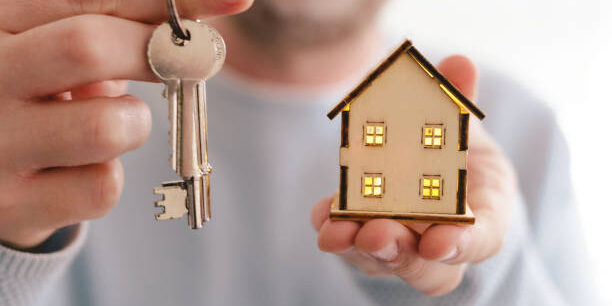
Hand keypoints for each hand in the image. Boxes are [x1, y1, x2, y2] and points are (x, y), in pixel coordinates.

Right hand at [0, 0, 252, 248]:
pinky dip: (109, 176)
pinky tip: (77, 169)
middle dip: (155, 55)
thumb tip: (218, 9)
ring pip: (109, 127)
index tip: (234, 0)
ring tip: (107, 122)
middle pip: (88, 47)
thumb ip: (122, 24)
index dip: (171, 1)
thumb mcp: (64, 48)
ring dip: (132, 124)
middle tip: (183, 65)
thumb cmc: (41, 94)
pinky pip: (102, 187)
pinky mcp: (14, 206)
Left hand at [311, 55, 517, 295]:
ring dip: (358, 245)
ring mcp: (402, 246)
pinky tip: (323, 216)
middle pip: (424, 265)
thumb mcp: (463, 127)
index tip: (438, 242)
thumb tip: (459, 63)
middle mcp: (440, 240)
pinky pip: (350, 244)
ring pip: (383, 261)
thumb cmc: (457, 155)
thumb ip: (459, 101)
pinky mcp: (366, 238)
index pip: (480, 241)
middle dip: (398, 250)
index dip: (461, 245)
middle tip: (375, 234)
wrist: (434, 176)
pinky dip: (335, 229)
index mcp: (482, 215)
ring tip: (336, 230)